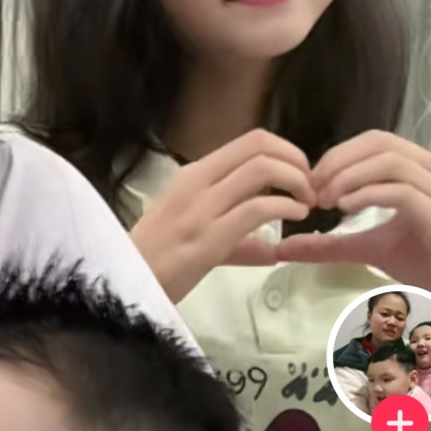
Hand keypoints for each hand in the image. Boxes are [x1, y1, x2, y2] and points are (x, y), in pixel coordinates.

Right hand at [130, 129, 315, 303]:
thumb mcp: (190, 234)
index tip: (299, 175)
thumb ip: (234, 237)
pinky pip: (258, 207)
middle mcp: (196, 183)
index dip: (285, 150)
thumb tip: (270, 250)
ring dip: (296, 181)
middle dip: (296, 160)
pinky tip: (295, 219)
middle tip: (309, 187)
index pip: (249, 141)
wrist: (120, 288)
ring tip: (306, 203)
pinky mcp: (209, 237)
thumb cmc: (152, 264)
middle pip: (260, 145)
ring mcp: (201, 209)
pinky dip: (286, 207)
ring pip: (262, 169)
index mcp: (191, 176)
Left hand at [275, 131, 430, 349]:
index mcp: (427, 170)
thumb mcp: (372, 249)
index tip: (310, 180)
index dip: (340, 155)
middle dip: (340, 161)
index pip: (378, 142)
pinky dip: (369, 195)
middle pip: (382, 143)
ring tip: (323, 198)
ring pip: (392, 163)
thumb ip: (332, 244)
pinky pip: (404, 192)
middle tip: (310, 186)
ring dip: (350, 176)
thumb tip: (284, 247)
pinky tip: (345, 208)